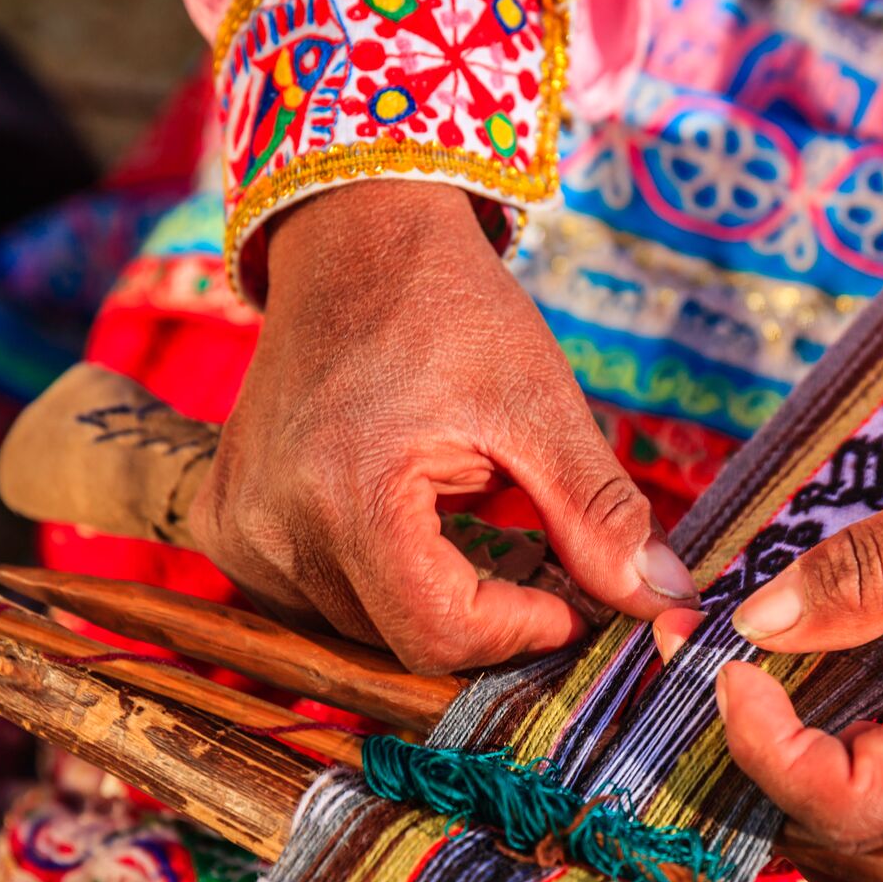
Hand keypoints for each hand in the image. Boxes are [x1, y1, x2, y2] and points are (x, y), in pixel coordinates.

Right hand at [192, 182, 695, 672]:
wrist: (354, 241)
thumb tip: (660, 601)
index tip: (569, 601)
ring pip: (357, 630)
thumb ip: (597, 513)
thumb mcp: (541, 404)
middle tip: (532, 558)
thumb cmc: (449, 310)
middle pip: (400, 640)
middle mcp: (272, 523)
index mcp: (349, 492)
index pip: (439, 633)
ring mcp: (237, 529)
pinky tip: (398, 521)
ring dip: (424, 600)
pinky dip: (368, 583)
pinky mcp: (222, 525)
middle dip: (482, 616)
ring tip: (462, 522)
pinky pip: (310, 601)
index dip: (519, 631)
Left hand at [703, 407, 882, 881]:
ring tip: (759, 685)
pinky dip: (848, 748)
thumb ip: (859, 577)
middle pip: (858, 850)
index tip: (726, 666)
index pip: (848, 810)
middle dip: (771, 781)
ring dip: (808, 776)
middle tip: (726, 681)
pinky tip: (815, 677)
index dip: (764, 750)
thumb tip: (758, 623)